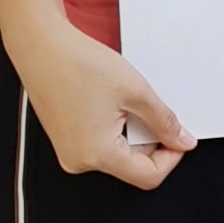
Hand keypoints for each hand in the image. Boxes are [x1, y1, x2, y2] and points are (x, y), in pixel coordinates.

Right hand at [9, 16, 195, 187]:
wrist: (41, 46)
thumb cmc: (78, 63)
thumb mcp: (136, 91)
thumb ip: (164, 122)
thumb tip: (182, 142)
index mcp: (97, 155)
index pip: (148, 177)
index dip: (171, 157)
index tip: (179, 136)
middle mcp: (78, 161)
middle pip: (132, 166)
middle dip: (150, 141)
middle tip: (150, 109)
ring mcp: (68, 152)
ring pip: (117, 154)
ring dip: (132, 132)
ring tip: (125, 102)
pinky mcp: (65, 140)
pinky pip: (100, 144)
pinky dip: (114, 128)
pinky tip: (110, 103)